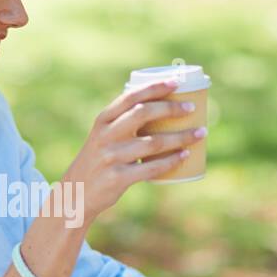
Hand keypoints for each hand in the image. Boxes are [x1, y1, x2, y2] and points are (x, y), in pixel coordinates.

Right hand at [62, 78, 205, 224]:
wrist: (77, 193)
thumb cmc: (99, 160)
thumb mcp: (103, 137)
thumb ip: (123, 123)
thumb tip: (162, 109)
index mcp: (103, 120)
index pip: (130, 97)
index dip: (155, 88)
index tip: (176, 83)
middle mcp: (105, 136)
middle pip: (143, 114)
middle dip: (171, 108)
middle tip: (191, 108)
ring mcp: (111, 157)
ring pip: (153, 142)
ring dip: (181, 137)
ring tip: (200, 133)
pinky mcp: (118, 178)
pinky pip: (152, 168)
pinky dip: (172, 161)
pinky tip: (185, 156)